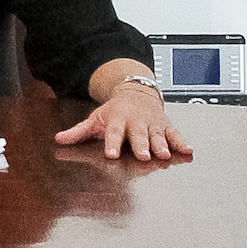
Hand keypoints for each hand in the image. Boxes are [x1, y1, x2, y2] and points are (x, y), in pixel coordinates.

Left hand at [59, 74, 190, 161]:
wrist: (136, 91)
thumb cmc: (114, 111)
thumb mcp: (95, 118)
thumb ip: (79, 131)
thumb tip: (58, 139)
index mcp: (117, 119)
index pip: (113, 132)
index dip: (112, 143)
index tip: (111, 154)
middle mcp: (136, 121)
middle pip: (138, 135)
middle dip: (141, 145)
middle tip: (143, 156)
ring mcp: (152, 124)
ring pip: (157, 135)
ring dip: (161, 145)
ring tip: (164, 155)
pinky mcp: (165, 126)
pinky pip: (174, 134)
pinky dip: (181, 142)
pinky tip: (187, 150)